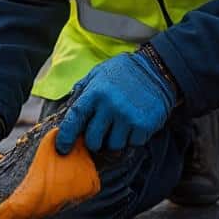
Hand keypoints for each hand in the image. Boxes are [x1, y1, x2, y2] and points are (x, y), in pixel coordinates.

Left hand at [55, 50, 174, 154]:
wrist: (156, 69)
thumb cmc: (123, 72)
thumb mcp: (98, 74)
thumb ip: (82, 91)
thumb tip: (67, 110)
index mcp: (95, 93)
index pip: (75, 119)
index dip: (66, 136)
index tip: (62, 148)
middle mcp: (110, 106)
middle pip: (94, 141)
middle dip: (95, 141)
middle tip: (101, 133)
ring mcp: (128, 117)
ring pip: (114, 146)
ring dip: (115, 140)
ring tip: (120, 124)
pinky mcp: (144, 125)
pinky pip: (132, 144)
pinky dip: (132, 138)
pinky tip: (135, 122)